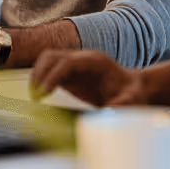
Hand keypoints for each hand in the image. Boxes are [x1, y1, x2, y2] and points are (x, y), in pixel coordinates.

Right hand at [30, 49, 147, 106]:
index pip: (68, 61)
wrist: (135, 89)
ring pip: (48, 61)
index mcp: (96, 61)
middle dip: (40, 73)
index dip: (53, 75)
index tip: (43, 92)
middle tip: (35, 95)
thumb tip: (107, 113)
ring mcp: (75, 66)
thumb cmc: (133, 92)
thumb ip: (121, 104)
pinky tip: (39, 96)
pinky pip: (50, 72)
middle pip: (53, 56)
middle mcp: (82, 59)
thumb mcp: (132, 99)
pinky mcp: (70, 75)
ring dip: (37, 75)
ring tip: (34, 96)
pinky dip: (41, 81)